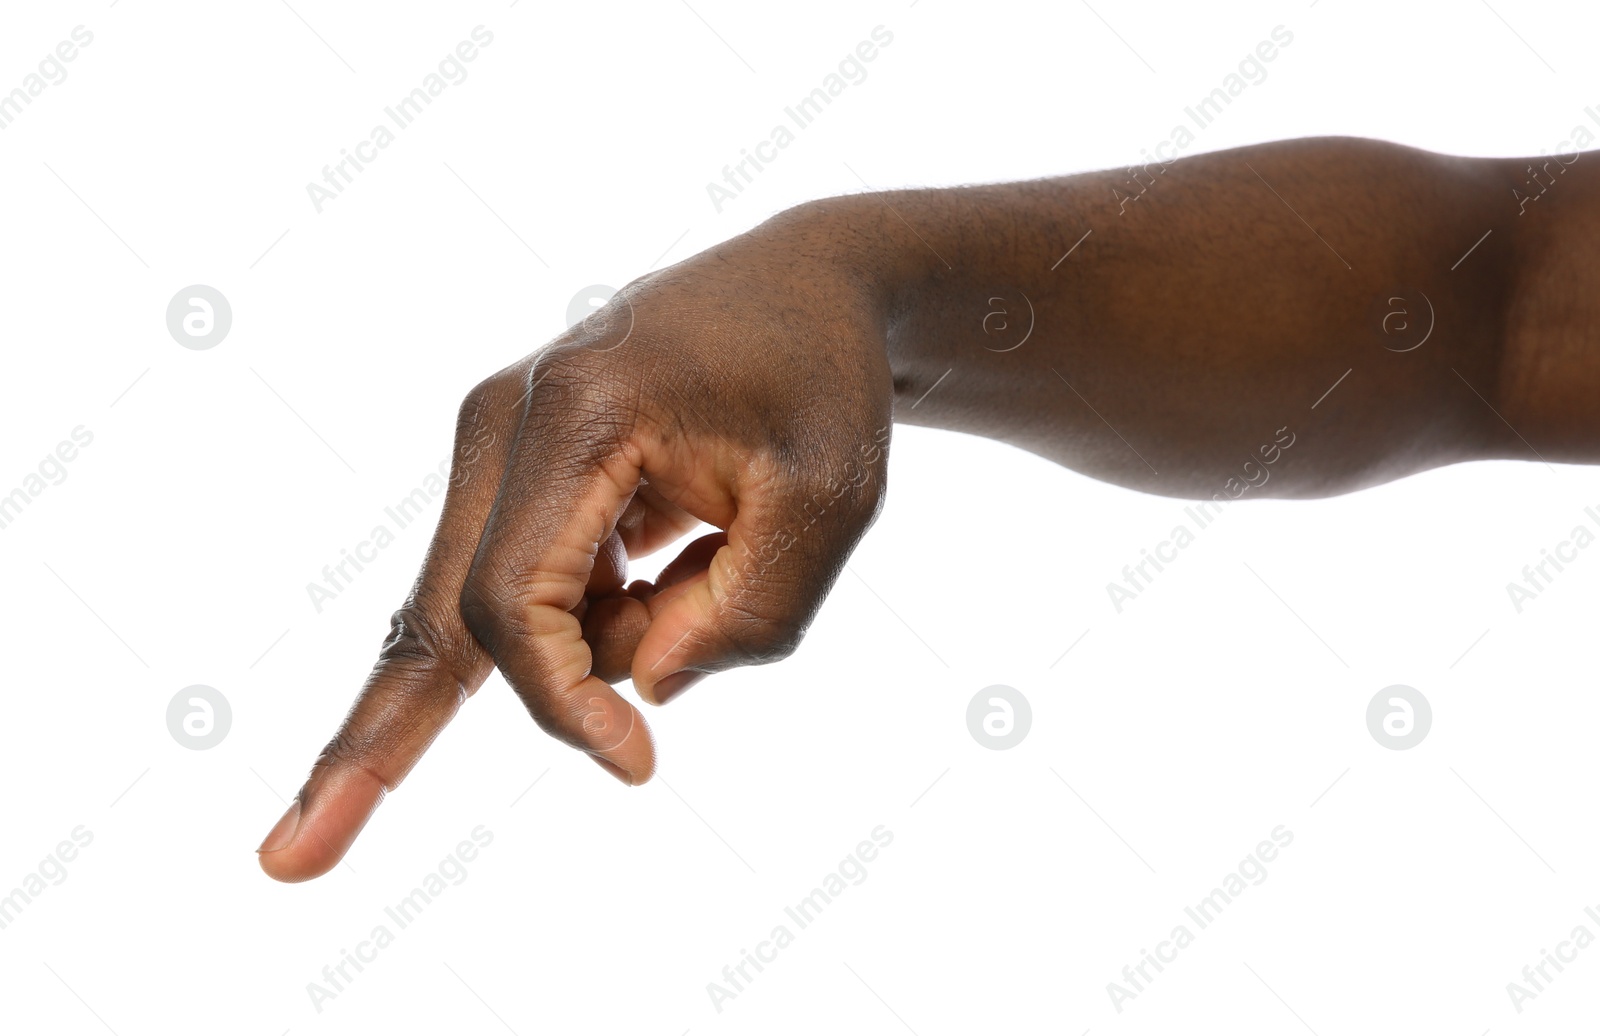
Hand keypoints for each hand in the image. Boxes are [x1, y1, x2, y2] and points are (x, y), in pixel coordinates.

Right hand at [258, 204, 894, 881]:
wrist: (805, 289)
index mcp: (578, 414)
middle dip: (372, 744)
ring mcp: (494, 440)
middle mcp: (502, 422)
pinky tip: (678, 531)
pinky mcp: (509, 466)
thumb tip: (639, 689)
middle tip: (285, 865)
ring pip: (489, 612)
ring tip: (716, 539)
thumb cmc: (822, 385)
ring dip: (595, 643)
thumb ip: (746, 618)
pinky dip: (591, 618)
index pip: (516, 602)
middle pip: (432, 618)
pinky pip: (522, 586)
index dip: (564, 702)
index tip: (637, 763)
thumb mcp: (828, 504)